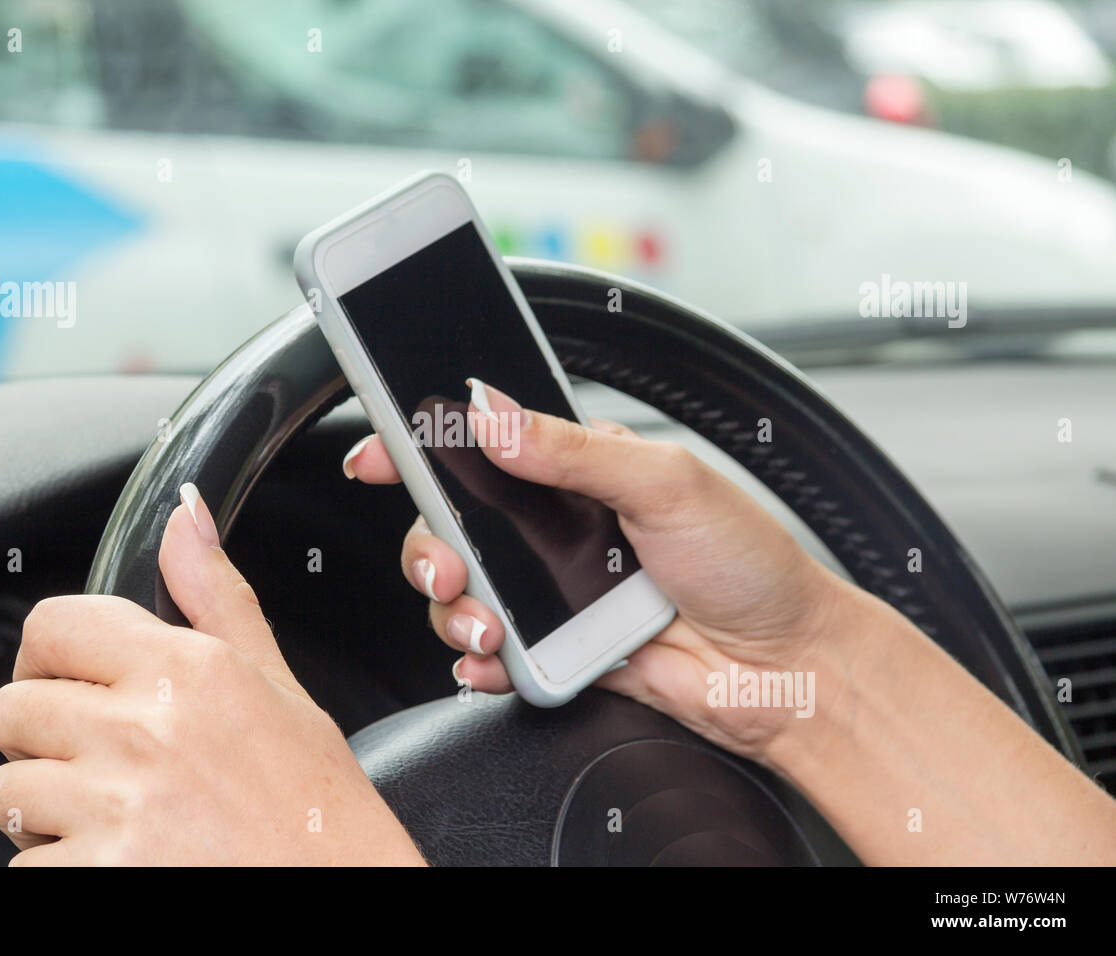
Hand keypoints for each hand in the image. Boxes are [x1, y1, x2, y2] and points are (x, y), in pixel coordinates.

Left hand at [0, 484, 423, 865]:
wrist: (337, 896)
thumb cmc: (316, 807)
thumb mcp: (279, 686)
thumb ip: (218, 597)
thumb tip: (185, 516)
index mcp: (185, 670)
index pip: (53, 624)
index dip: (52, 653)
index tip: (69, 677)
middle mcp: (141, 732)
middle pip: (12, 709)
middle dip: (43, 734)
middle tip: (102, 757)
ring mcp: (112, 810)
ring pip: (6, 792)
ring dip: (46, 806)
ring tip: (117, 815)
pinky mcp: (94, 877)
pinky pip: (25, 865)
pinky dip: (61, 867)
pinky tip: (124, 858)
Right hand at [346, 379, 847, 761]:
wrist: (786, 667)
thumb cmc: (747, 563)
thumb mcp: (666, 483)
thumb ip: (573, 451)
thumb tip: (491, 416)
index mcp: (579, 470)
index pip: (482, 445)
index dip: (420, 445)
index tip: (378, 456)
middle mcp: (555, 528)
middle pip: (450, 526)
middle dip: (428, 547)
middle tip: (450, 567)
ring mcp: (552, 592)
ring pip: (460, 595)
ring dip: (453, 612)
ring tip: (489, 627)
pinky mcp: (556, 650)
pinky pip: (489, 657)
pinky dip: (475, 665)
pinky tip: (491, 664)